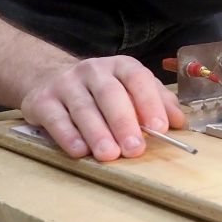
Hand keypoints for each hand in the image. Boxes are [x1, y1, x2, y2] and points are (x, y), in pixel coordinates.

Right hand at [20, 56, 184, 161]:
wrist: (49, 78)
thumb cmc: (102, 91)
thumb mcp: (131, 89)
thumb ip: (157, 102)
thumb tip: (179, 122)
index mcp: (120, 66)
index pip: (137, 79)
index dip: (149, 102)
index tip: (159, 128)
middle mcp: (93, 71)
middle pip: (110, 95)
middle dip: (124, 123)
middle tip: (135, 149)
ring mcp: (66, 84)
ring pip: (84, 108)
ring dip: (98, 133)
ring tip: (109, 155)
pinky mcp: (42, 101)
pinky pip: (56, 119)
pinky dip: (68, 136)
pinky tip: (80, 151)